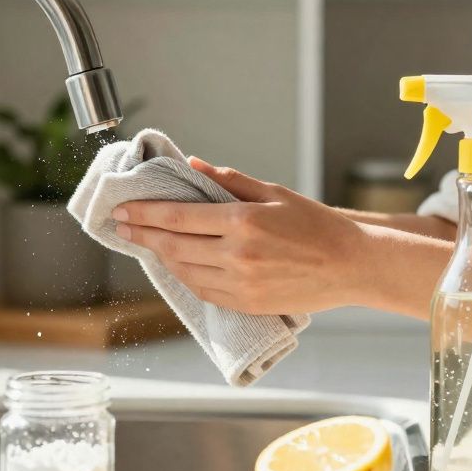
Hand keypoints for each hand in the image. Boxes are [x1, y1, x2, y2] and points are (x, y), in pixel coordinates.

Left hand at [112, 158, 376, 314]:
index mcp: (243, 222)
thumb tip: (195, 165)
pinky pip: (204, 291)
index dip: (145, 214)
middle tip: (122, 226)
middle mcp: (237, 256)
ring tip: (147, 244)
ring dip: (161, 257)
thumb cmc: (315, 224)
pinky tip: (177, 264)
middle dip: (142, 235)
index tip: (123, 210)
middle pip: (173, 246)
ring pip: (184, 271)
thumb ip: (230, 181)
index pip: (178, 218)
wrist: (349, 265)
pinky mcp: (247, 304)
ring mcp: (241, 284)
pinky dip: (185, 277)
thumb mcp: (274, 192)